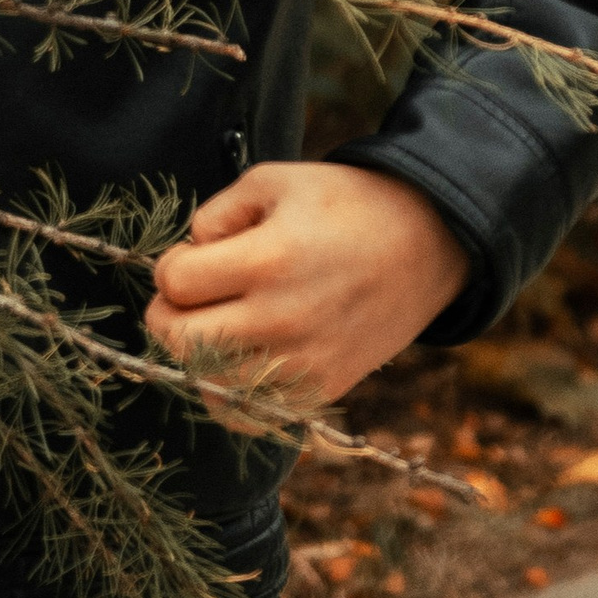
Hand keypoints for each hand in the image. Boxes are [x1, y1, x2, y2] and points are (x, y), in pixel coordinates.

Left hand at [144, 161, 469, 406]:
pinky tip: (235, 363)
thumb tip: (187, 256)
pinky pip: (248, 416)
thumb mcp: (275, 181)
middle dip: (169, 312)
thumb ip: (214, 214)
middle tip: (189, 295)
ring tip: (216, 324)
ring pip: (206, 383)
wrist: (428, 243)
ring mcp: (304, 363)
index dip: (171, 265)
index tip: (194, 257)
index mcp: (269, 261)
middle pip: (178, 338)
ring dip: (196, 354)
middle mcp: (283, 319)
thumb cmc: (348, 205)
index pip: (175, 283)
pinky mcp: (322, 389)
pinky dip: (228, 395)